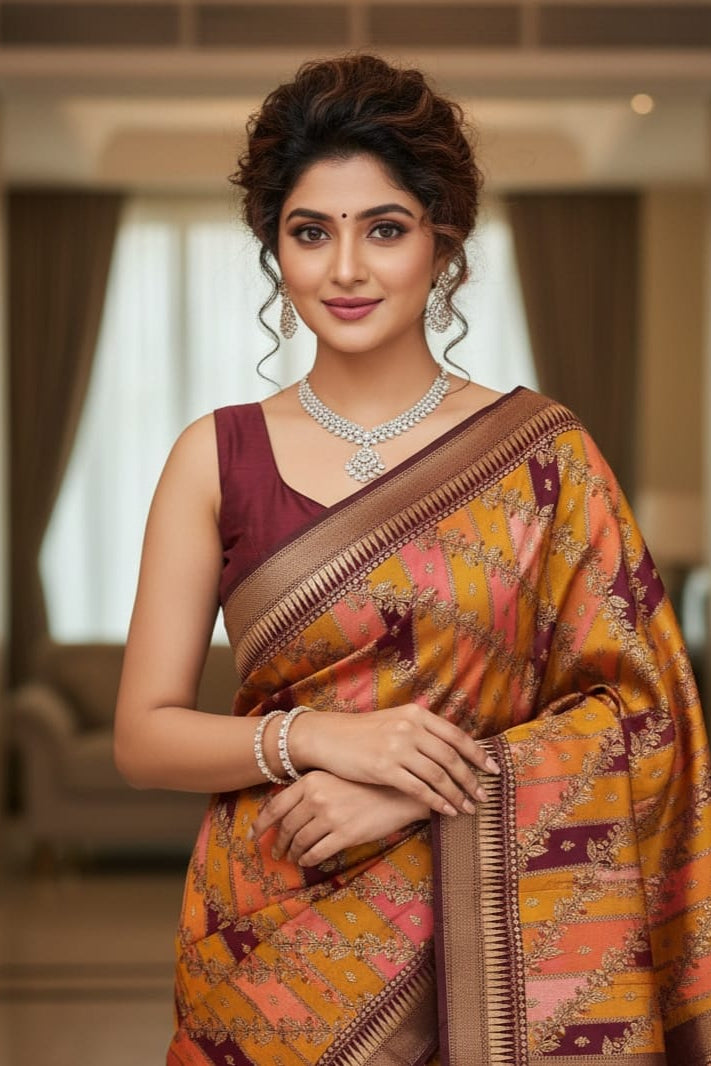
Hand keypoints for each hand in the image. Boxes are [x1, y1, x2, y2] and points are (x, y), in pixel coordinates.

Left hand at [251, 771, 428, 866]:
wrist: (399, 791)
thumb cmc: (365, 783)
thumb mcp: (334, 777)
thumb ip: (310, 789)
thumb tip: (285, 809)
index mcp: (310, 781)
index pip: (275, 806)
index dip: (260, 824)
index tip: (252, 835)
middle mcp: (317, 798)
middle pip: (286, 827)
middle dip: (278, 843)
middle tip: (274, 852)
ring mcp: (331, 817)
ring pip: (300, 842)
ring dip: (293, 853)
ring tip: (292, 857)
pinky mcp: (346, 834)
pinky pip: (317, 852)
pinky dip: (308, 859)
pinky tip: (307, 860)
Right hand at [289, 703, 499, 817]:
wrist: (328, 737)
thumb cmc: (363, 732)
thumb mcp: (395, 721)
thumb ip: (422, 730)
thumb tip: (453, 748)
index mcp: (416, 714)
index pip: (456, 735)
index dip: (478, 754)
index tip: (493, 769)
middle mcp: (410, 727)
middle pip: (451, 757)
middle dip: (471, 779)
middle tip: (483, 795)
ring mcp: (397, 747)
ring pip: (438, 775)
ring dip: (457, 794)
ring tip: (468, 808)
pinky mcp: (384, 768)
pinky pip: (419, 788)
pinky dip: (437, 801)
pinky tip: (446, 811)